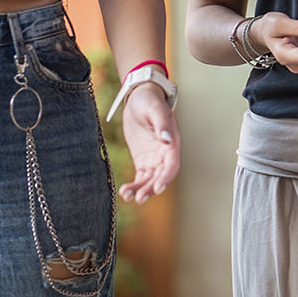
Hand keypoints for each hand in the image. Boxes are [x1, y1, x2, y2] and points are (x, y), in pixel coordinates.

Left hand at [119, 84, 180, 202]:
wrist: (138, 98)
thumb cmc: (149, 101)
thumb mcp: (154, 109)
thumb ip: (161, 123)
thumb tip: (166, 139)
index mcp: (172, 142)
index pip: (172, 164)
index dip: (166, 177)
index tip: (157, 188)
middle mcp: (165, 154)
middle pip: (160, 176)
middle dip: (151, 188)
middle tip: (139, 198)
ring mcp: (154, 159)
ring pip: (150, 180)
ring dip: (140, 189)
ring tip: (127, 196)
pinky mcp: (143, 161)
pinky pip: (140, 177)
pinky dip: (134, 185)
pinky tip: (125, 192)